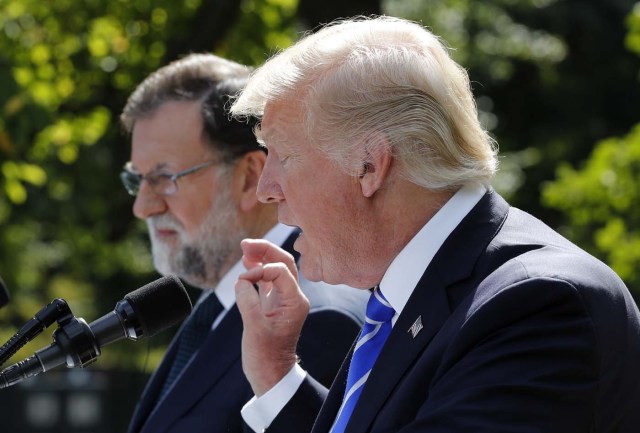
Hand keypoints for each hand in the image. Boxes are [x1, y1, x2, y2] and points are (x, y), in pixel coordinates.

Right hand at [235, 238, 309, 395]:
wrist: (270, 374)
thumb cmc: (265, 355)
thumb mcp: (254, 328)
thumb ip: (247, 301)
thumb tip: (241, 280)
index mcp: (295, 301)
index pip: (280, 271)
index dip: (260, 270)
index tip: (242, 282)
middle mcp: (293, 297)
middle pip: (283, 263)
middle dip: (265, 250)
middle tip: (245, 243)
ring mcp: (284, 300)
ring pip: (276, 269)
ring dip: (262, 257)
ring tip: (245, 249)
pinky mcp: (273, 304)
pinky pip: (268, 280)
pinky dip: (258, 270)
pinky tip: (247, 263)